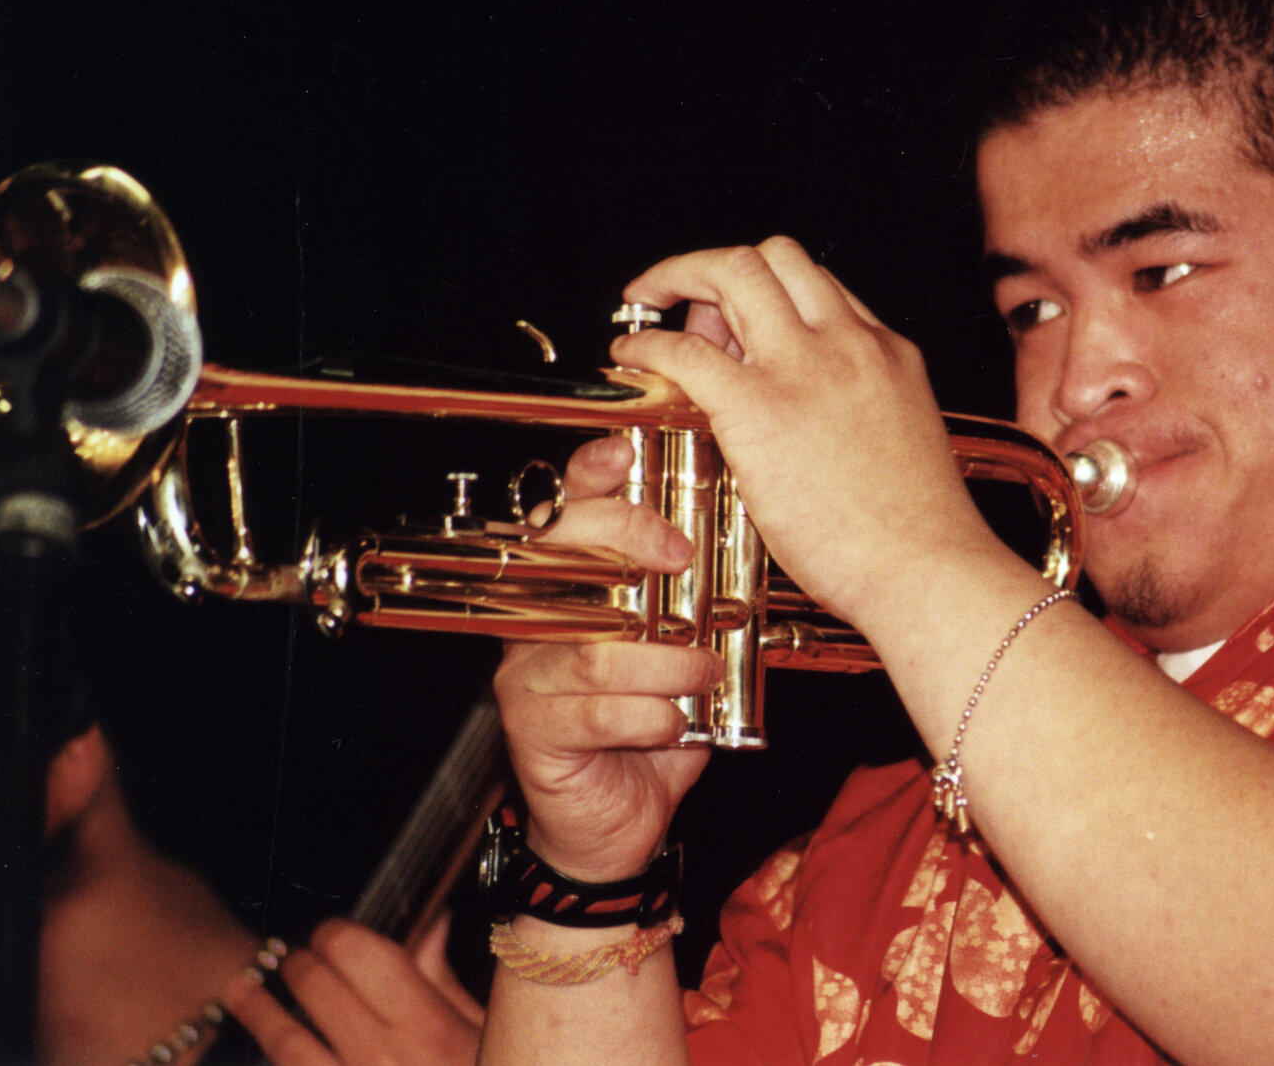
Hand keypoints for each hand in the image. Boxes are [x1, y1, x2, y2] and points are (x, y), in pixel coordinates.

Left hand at [221, 917, 481, 1065]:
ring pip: (286, 1042)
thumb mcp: (483, 1032)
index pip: (361, 953)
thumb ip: (444, 980)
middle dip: (300, 963)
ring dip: (259, 1010)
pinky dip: (274, 1060)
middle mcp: (383, 1059)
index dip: (338, 934)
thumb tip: (429, 924)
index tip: (333, 933)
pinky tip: (261, 1049)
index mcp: (429, 1028)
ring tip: (241, 991)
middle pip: (318, 988)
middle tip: (295, 958)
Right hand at [496, 435, 717, 880]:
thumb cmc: (653, 726)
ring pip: (593, 648)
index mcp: (572, 587)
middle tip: (681, 558)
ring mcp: (527, 674)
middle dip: (625, 540)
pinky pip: (593, 710)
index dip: (590, 476)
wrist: (619, 825)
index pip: (566, 511)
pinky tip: (674, 723)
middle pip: (561, 554)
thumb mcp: (683, 653)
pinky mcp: (531, 728)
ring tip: (703, 674)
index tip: (625, 450)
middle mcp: (537, 620)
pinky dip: (647, 714)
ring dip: (662, 660)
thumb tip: (746, 561)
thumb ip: (696, 606)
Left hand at [609, 238, 1009, 631]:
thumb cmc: (919, 535)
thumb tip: (803, 417)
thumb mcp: (899, 445)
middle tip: (682, 290)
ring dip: (680, 275)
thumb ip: (857, 413)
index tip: (739, 320)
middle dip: (719, 265)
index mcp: (888, 353)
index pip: (820, 286)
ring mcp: (805, 367)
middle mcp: (849, 342)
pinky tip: (632, 357)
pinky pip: (685, 350)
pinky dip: (647, 343)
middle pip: (776, 256)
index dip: (770, 292)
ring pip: (733, 272)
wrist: (928, 571)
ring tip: (648, 303)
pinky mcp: (759, 407)